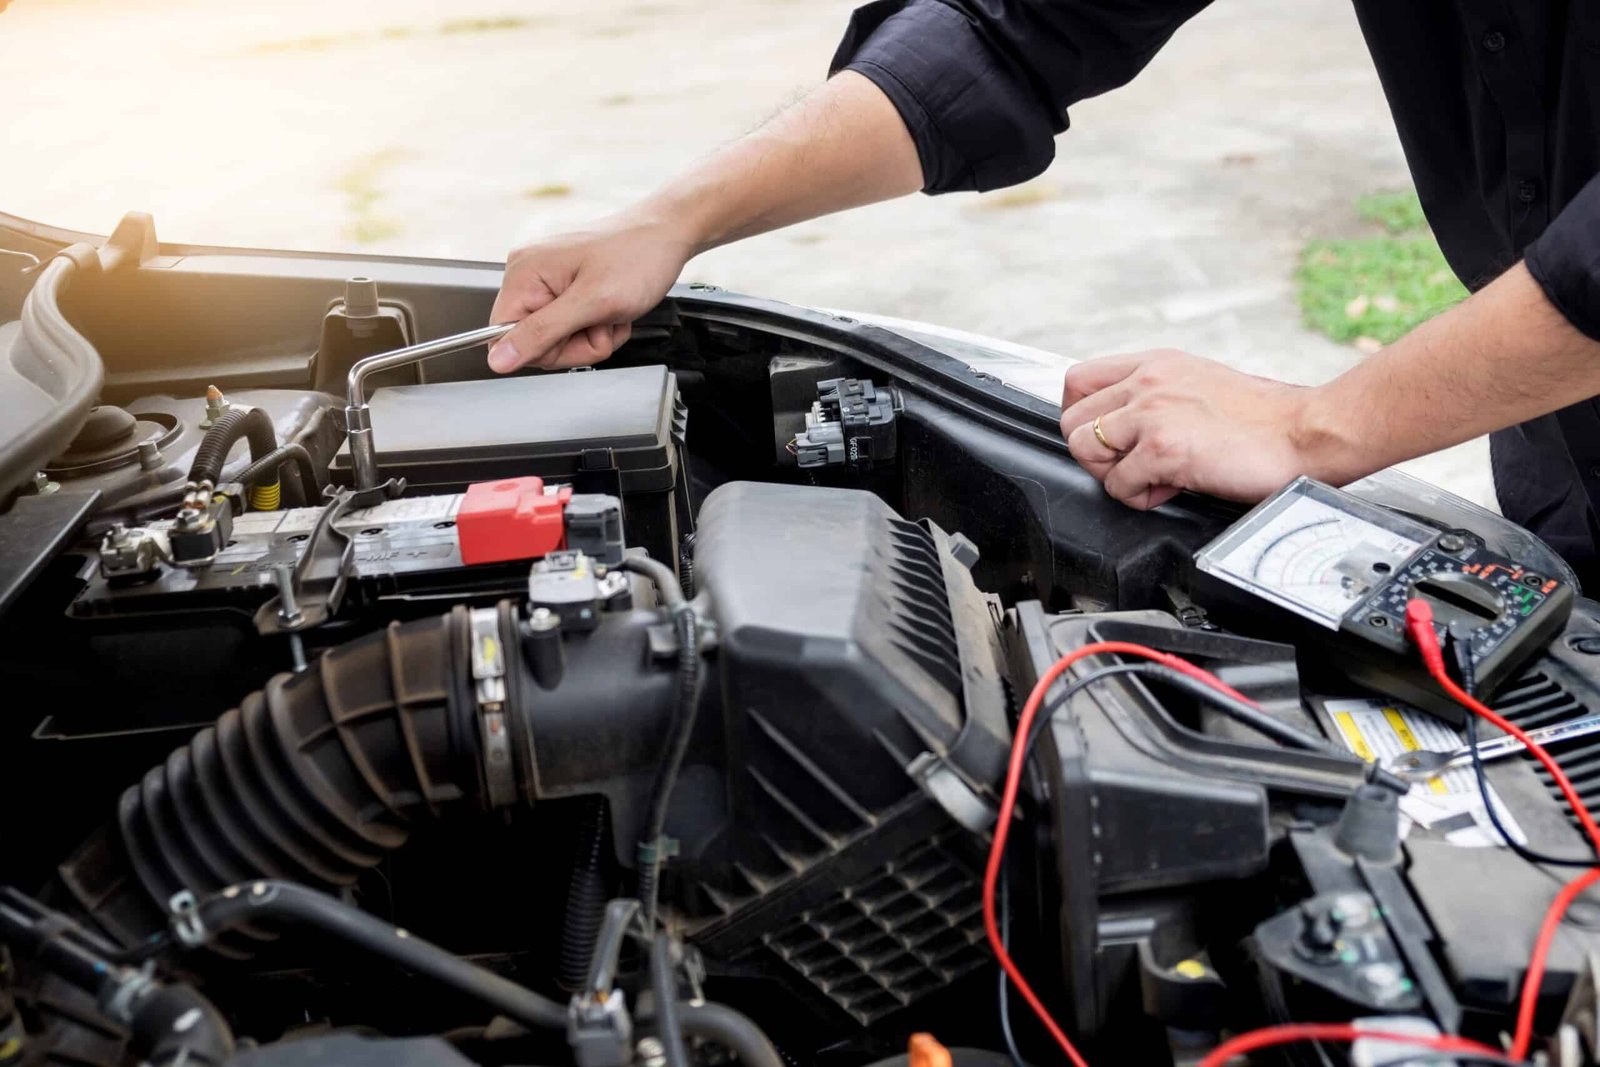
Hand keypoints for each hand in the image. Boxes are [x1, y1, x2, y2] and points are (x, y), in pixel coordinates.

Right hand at [487, 213, 695, 372]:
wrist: (666, 235)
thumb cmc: (638, 257)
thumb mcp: (591, 303)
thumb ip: (541, 333)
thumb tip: (498, 359)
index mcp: (523, 273)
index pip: (503, 337)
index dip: (543, 349)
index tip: (575, 336)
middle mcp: (528, 273)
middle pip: (534, 341)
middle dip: (575, 343)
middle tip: (601, 321)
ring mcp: (548, 279)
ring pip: (557, 338)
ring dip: (591, 335)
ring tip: (610, 312)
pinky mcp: (566, 285)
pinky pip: (571, 325)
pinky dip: (597, 324)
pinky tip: (612, 309)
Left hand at [1059, 349, 1345, 509]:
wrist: (1308, 431)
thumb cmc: (1264, 418)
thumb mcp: (1199, 384)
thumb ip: (1157, 394)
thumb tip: (1123, 424)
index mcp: (1155, 364)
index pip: (1077, 380)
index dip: (1080, 416)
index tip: (1103, 439)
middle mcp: (1148, 381)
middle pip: (1070, 419)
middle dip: (1093, 453)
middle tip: (1129, 465)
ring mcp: (1153, 412)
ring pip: (1082, 449)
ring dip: (1112, 475)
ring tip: (1151, 477)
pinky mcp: (1163, 447)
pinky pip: (1118, 485)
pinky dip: (1139, 497)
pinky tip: (1171, 488)